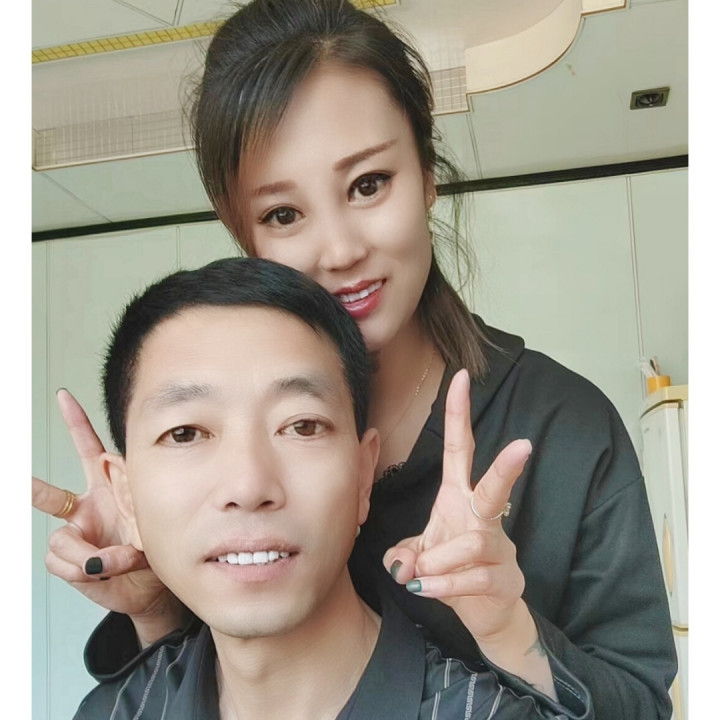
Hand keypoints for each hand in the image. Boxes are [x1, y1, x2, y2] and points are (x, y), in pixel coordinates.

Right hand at [33, 390, 183, 641]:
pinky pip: (63, 562)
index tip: (64, 397)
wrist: (152, 586)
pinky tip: (103, 571)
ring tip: (118, 560)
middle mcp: (88, 507)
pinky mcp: (68, 560)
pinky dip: (86, 569)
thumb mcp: (152, 519)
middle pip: (52, 495)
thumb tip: (110, 498)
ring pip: (61, 540)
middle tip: (18, 482)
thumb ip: (129, 509)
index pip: (90, 449)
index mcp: (110, 486)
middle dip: (33, 489)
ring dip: (90, 555)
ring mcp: (76, 534)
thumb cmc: (157, 546)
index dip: (76, 423)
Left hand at [383, 369, 530, 642]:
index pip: (461, 450)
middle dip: (506, 467)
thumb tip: (403, 566)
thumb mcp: (421, 555)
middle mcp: (483, 517)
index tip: (461, 378)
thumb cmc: (453, 568)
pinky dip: (445, 585)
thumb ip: (405, 555)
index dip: (459, 415)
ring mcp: (500, 548)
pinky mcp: (504, 579)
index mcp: (460, 499)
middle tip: (523, 444)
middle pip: (495, 487)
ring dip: (441, 559)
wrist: (488, 613)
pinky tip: (428, 590)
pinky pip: (474, 577)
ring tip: (422, 574)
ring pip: (474, 541)